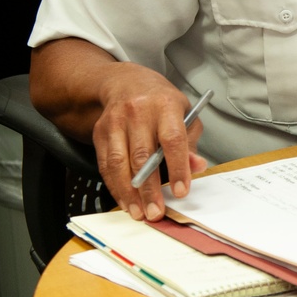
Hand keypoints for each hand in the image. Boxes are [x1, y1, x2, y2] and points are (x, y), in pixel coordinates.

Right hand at [92, 69, 208, 220]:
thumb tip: (196, 167)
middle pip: (143, 155)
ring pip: (119, 163)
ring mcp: (116, 121)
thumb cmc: (161, 103)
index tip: (182, 191)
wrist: (127, 84)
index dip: (178, 167)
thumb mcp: (185, 114)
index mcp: (165, 105)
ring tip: (139, 212)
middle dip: (149, 188)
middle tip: (156, 212)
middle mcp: (139, 111)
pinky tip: (124, 201)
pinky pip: (105, 165)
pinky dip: (114, 186)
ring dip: (128, 193)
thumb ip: (191, 142)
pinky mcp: (100, 132)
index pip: (173, 139)